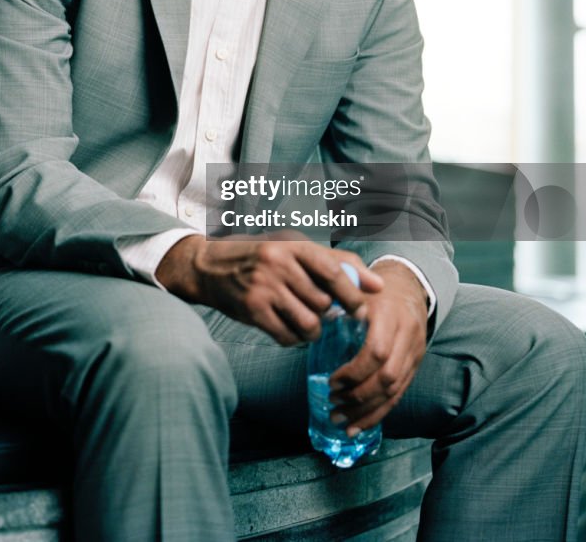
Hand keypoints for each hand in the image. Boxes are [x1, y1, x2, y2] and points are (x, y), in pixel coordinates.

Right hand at [156, 234, 382, 345]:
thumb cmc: (260, 256)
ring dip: (312, 330)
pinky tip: (287, 328)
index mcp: (292, 246)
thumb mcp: (292, 247)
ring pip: (308, 322)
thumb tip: (376, 285)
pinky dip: (293, 339)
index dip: (353, 294)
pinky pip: (287, 336)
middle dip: (327, 314)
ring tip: (306, 323)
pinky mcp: (252, 310)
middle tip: (322, 314)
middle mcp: (278, 263)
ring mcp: (264, 287)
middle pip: (322, 302)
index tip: (361, 309)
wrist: (209, 266)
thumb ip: (334, 262)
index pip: (333, 270)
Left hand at [329, 261, 428, 433]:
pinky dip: (379, 412)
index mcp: (391, 316)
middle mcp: (407, 337)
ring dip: (367, 412)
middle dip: (358, 398)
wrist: (408, 286)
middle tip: (332, 404)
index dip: (354, 372)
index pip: (376, 353)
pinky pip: (399, 394)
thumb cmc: (374, 288)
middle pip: (387, 378)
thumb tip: (314, 321)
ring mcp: (415, 354)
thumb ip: (339, 301)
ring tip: (341, 421)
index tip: (331, 381)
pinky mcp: (415, 365)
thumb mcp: (357, 287)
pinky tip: (360, 424)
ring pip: (395, 391)